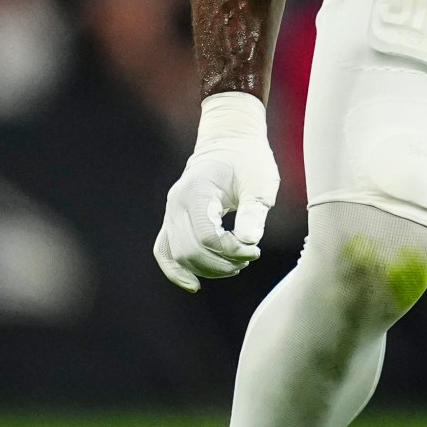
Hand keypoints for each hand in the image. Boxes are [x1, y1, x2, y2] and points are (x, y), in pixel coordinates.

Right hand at [153, 92, 279, 290]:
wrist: (230, 142)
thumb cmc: (249, 160)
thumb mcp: (260, 182)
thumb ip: (254, 211)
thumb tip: (248, 242)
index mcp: (197, 192)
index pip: (207, 237)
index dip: (231, 251)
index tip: (255, 249)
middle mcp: (176, 204)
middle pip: (190, 251)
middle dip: (222, 264)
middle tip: (249, 258)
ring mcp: (171, 212)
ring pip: (178, 255)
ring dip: (207, 269)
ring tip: (237, 265)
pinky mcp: (173, 220)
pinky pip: (165, 250)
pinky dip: (176, 270)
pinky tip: (194, 285)